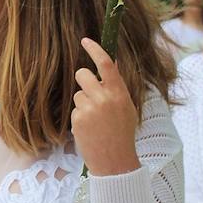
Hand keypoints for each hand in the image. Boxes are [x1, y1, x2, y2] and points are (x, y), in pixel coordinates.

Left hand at [71, 38, 139, 176]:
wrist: (115, 162)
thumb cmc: (122, 133)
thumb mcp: (127, 107)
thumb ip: (117, 87)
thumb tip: (110, 65)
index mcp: (119, 93)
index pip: (105, 63)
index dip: (94, 49)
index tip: (85, 40)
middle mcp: (104, 97)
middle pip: (83, 74)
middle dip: (84, 79)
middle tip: (91, 93)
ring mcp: (89, 108)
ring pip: (78, 94)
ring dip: (84, 103)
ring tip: (96, 121)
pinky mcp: (78, 119)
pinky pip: (75, 110)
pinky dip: (80, 118)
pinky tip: (90, 130)